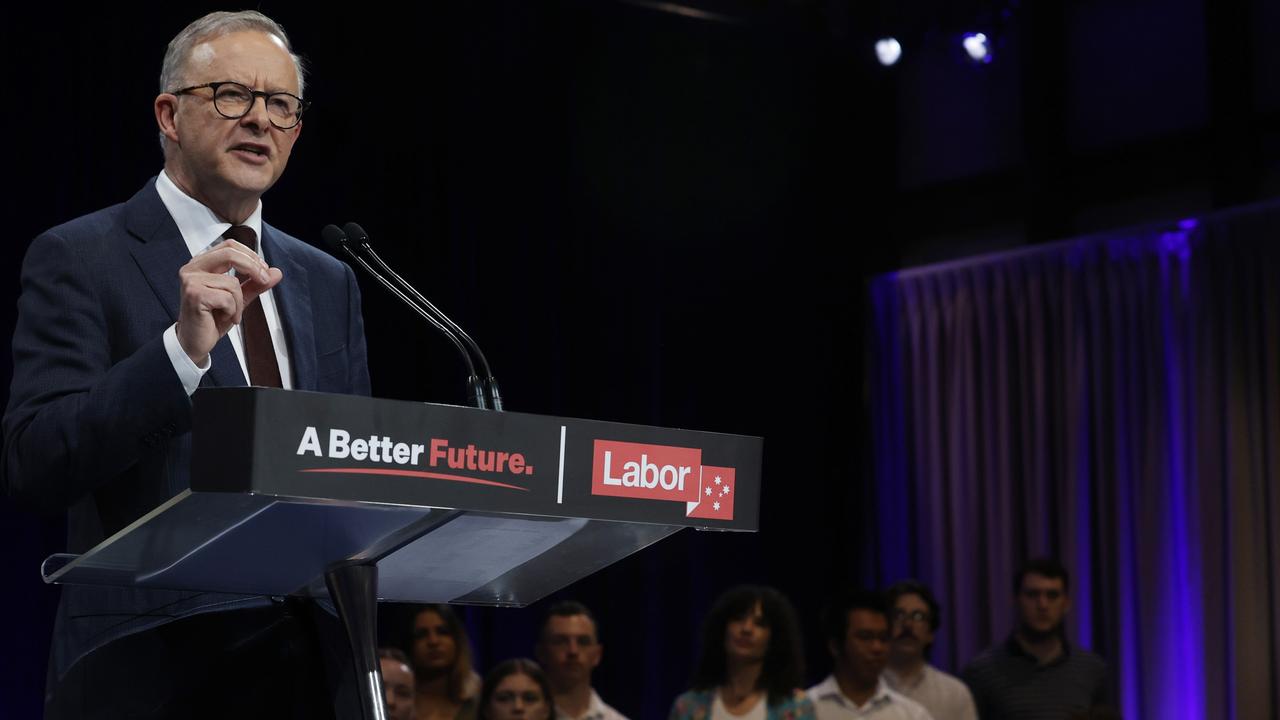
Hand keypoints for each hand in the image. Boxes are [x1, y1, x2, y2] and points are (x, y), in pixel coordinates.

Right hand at [175, 239, 282, 364]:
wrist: (194, 341)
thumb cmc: (212, 319)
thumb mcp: (238, 298)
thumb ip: (255, 284)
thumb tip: (275, 272)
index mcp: (202, 264)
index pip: (229, 245)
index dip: (250, 255)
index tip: (264, 270)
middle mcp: (193, 268)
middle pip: (230, 254)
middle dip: (253, 268)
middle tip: (263, 282)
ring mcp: (191, 281)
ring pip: (232, 282)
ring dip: (239, 302)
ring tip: (231, 313)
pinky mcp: (194, 295)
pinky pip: (227, 298)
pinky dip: (233, 311)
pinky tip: (225, 318)